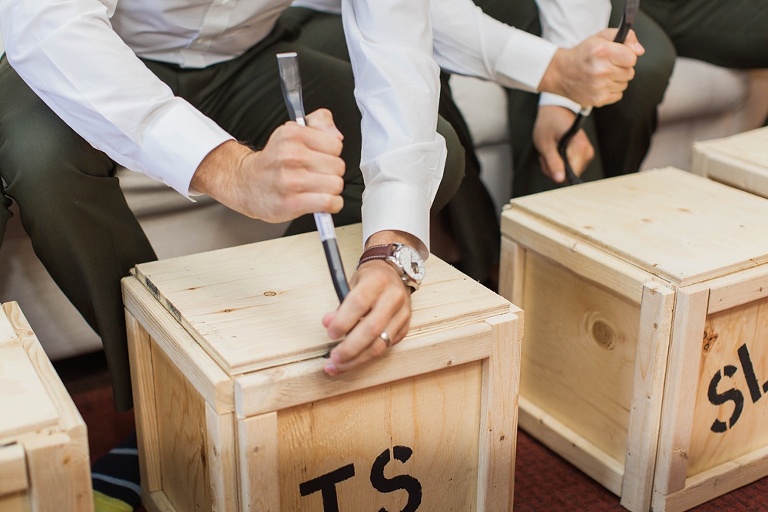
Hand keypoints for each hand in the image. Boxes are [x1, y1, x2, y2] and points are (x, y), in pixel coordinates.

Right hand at [191, 108, 344, 222]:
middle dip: (331, 172)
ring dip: (330, 189)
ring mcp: (290, 180)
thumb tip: (337, 135)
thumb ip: (320, 123)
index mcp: (292, 134)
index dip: (331, 153)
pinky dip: (332, 204)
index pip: (336, 145)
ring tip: (317, 188)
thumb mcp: (293, 131)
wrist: (246, 184)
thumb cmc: (274, 161)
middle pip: (338, 166)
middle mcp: (290, 155)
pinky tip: (321, 201)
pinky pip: (329, 203)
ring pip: (336, 184)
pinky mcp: (291, 203)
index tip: (320, 157)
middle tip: (316, 174)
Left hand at [322, 230, 421, 375]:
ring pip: (381, 344)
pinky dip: (367, 357)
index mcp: (377, 281)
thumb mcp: (352, 283)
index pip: (359, 303)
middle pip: (372, 329)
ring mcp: (403, 314)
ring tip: (338, 366)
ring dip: (357, 359)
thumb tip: (328, 324)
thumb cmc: (369, 279)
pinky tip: (353, 361)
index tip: (330, 334)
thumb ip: (342, 305)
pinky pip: (386, 348)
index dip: (343, 321)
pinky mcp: (405, 328)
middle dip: (350, 348)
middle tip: (333, 358)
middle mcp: (394, 298)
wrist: (394, 274)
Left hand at [534, 106, 593, 182]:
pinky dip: (560, 162)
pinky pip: (571, 167)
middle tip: (546, 155)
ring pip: (569, 172)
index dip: (557, 173)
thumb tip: (560, 180)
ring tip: (551, 150)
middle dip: (554, 169)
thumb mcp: (545, 144)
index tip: (548, 162)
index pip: (571, 175)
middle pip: (570, 175)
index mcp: (579, 148)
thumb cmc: (550, 123)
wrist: (557, 110)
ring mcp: (587, 154)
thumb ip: (553, 163)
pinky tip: (555, 151)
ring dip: (555, 165)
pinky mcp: (584, 155)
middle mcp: (587, 152)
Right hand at [540, 28, 643, 106]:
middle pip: (630, 72)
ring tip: (602, 76)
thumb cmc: (582, 55)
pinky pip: (618, 95)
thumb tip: (640, 51)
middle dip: (621, 68)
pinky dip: (611, 91)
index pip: (632, 58)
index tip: (616, 56)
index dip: (626, 56)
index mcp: (603, 52)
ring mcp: (599, 87)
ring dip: (616, 80)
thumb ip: (625, 38)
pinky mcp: (598, 99)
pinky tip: (600, 85)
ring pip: (624, 84)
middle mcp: (601, 70)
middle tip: (607, 66)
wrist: (560, 73)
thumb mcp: (601, 37)